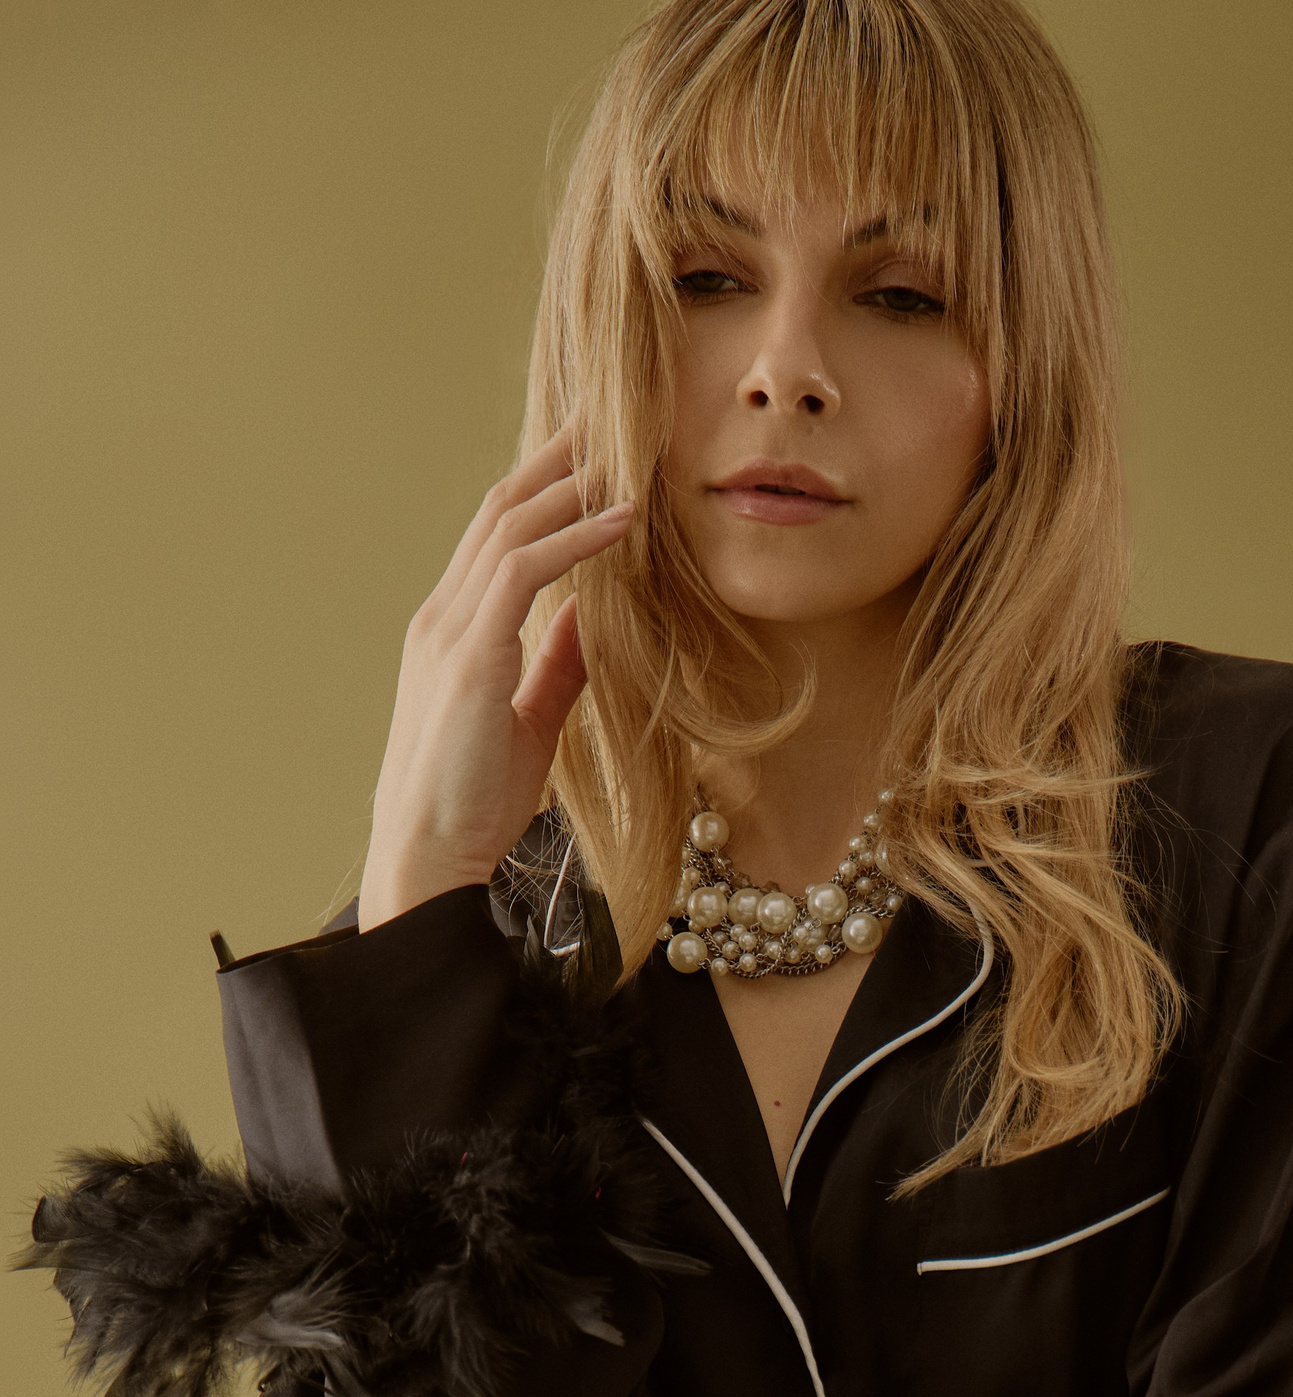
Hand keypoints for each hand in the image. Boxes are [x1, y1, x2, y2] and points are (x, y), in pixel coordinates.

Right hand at [358, 432, 633, 929]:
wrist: (429, 855)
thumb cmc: (473, 801)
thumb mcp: (529, 719)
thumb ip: (556, 663)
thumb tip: (592, 617)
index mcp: (453, 628)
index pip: (499, 533)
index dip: (547, 484)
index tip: (595, 447)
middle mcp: (443, 615)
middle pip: (502, 507)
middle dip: (557, 454)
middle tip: (612, 408)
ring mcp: (450, 632)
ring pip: (510, 526)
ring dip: (572, 480)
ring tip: (628, 444)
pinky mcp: (469, 658)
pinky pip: (524, 573)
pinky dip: (576, 539)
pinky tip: (622, 519)